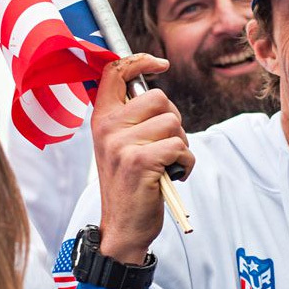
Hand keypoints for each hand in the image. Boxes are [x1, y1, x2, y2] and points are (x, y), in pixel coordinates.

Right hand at [92, 54, 194, 264]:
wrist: (123, 228)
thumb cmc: (130, 184)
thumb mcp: (120, 146)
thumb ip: (132, 119)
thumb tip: (159, 95)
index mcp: (102, 119)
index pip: (114, 72)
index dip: (140, 60)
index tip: (161, 63)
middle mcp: (108, 127)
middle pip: (159, 98)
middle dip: (173, 122)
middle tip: (164, 147)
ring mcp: (122, 144)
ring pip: (173, 123)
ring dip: (181, 145)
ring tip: (166, 164)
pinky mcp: (140, 161)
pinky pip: (180, 146)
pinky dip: (186, 162)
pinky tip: (173, 176)